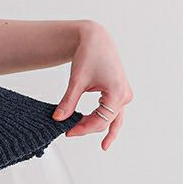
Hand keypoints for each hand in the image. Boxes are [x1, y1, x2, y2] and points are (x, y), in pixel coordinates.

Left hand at [52, 21, 132, 150]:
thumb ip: (68, 101)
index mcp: (117, 94)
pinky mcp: (120, 91)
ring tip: (103, 145)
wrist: (96, 38)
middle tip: (70, 132)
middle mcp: (124, 95)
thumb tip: (58, 119)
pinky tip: (99, 127)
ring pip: (115, 118)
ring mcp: (124, 93)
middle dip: (89, 128)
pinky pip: (115, 110)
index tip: (67, 132)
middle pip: (107, 121)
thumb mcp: (77, 80)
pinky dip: (107, 119)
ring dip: (103, 128)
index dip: (82, 129)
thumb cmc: (89, 54)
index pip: (100, 121)